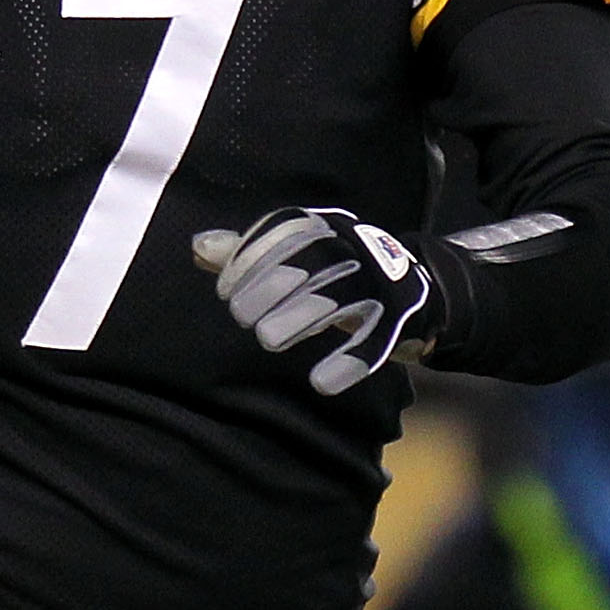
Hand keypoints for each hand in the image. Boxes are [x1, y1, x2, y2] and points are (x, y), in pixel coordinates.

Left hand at [193, 205, 433, 396]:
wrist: (411, 287)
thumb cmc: (334, 271)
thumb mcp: (294, 255)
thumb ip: (249, 252)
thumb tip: (198, 246)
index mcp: (326, 226)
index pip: (285, 233)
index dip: (250, 260)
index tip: (225, 291)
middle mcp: (356, 248)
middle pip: (312, 263)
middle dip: (270, 289)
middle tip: (243, 317)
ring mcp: (380, 285)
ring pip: (340, 299)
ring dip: (300, 319)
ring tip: (267, 339)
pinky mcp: (398, 321)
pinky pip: (374, 344)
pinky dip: (347, 363)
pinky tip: (319, 383)